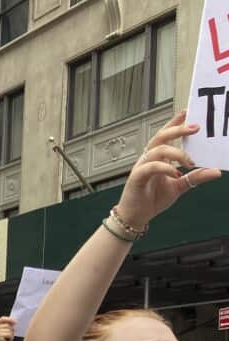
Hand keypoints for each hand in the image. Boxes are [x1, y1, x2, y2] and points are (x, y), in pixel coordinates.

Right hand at [0, 316, 14, 340]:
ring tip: (8, 339)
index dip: (9, 319)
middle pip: (7, 325)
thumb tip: (15, 321)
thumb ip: (6, 326)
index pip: (2, 318)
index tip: (15, 322)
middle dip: (11, 330)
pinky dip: (11, 338)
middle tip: (9, 336)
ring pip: (9, 330)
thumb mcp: (3, 332)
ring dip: (11, 335)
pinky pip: (9, 334)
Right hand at [116, 111, 220, 227]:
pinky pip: (150, 167)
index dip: (174, 122)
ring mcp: (141, 167)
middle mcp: (148, 159)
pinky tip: (176, 173)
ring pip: (157, 150)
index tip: (187, 112)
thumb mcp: (179, 186)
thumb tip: (216, 171)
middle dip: (177, 130)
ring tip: (189, 161)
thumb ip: (195, 177)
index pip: (165, 135)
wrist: (136, 216)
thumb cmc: (152, 199)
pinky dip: (165, 168)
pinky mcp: (136, 178)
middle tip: (196, 127)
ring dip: (176, 153)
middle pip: (161, 137)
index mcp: (157, 158)